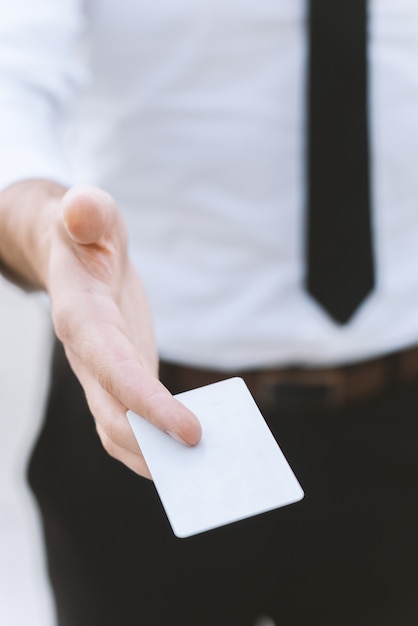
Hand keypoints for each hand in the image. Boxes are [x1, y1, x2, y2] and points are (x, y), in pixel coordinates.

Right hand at [46, 184, 200, 477]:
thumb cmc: (87, 235)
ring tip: (210, 474)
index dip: (146, 403)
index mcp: (81, 318)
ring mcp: (102, 372)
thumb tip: (80, 209)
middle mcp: (87, 356)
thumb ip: (86, 212)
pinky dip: (158, 442)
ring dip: (157, 458)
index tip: (191, 431)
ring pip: (120, 430)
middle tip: (210, 471)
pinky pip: (135, 421)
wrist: (75, 257)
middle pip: (113, 416)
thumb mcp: (90, 214)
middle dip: (154, 448)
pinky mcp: (120, 377)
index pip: (113, 368)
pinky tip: (194, 451)